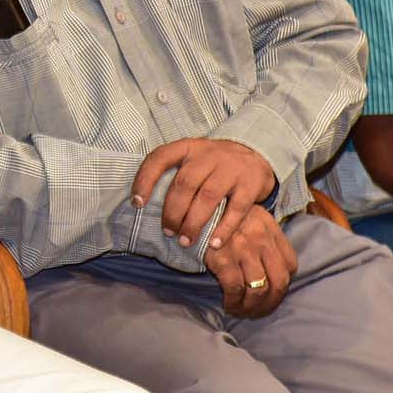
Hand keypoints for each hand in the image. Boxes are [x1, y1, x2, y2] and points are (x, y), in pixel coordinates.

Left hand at [131, 137, 276, 249]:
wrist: (255, 154)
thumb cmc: (213, 164)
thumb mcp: (192, 158)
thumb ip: (174, 174)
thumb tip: (143, 205)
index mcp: (188, 148)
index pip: (160, 158)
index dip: (145, 180)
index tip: (136, 203)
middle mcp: (208, 155)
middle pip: (184, 184)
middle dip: (173, 212)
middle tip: (168, 231)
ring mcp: (230, 168)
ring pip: (207, 197)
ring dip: (193, 222)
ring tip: (185, 240)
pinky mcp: (250, 184)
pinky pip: (236, 209)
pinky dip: (224, 229)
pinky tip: (214, 244)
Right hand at [203, 207, 296, 318]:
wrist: (193, 207)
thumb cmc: (219, 214)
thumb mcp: (248, 216)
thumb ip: (262, 236)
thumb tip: (268, 265)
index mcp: (270, 228)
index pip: (290, 264)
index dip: (283, 282)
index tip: (272, 291)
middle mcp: (261, 239)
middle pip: (279, 281)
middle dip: (271, 302)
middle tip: (260, 311)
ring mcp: (243, 250)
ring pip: (258, 289)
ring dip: (252, 307)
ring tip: (243, 312)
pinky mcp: (223, 259)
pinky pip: (235, 289)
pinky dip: (234, 302)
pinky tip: (229, 306)